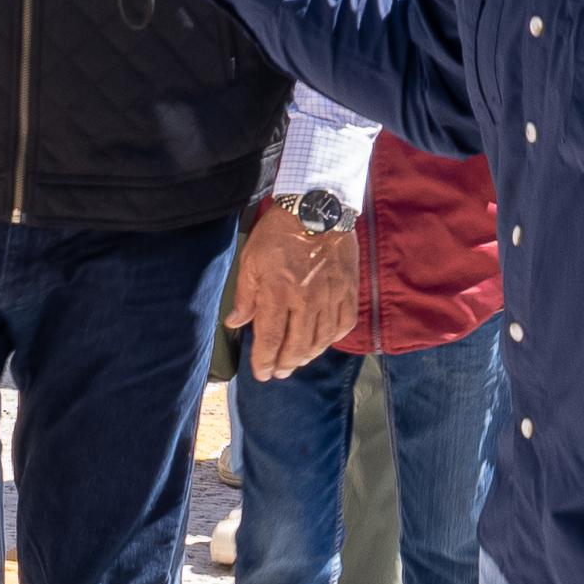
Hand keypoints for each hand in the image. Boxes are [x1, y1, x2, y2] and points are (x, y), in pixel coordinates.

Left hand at [230, 206, 359, 382]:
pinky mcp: (348, 290)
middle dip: (285, 365)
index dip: (264, 362)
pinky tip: (324, 341)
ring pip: (321, 340)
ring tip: (298, 361)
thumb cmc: (278, 233)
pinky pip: (344, 324)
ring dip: (308, 356)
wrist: (316, 208)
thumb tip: (236, 323)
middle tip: (278, 373)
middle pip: (296, 346)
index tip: (261, 374)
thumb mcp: (251, 260)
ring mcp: (330, 297)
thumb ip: (245, 296)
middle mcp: (306, 301)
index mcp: (278, 294)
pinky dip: (333, 338)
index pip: (270, 340)